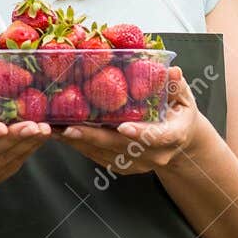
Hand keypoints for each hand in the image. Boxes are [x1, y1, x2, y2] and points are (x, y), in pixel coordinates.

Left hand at [55, 66, 207, 175]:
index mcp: (173, 136)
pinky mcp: (123, 167)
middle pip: (121, 147)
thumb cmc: (179, 112)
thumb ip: (174, 85)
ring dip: (79, 143)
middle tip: (70, 129)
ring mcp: (138, 163)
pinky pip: (98, 157)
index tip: (122, 127)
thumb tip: (173, 71)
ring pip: (105, 154)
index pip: (156, 137)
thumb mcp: (183, 96)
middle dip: (94, 138)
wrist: (180, 141)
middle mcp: (155, 154)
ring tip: (55, 130)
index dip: (139, 133)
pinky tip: (61, 134)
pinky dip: (80, 146)